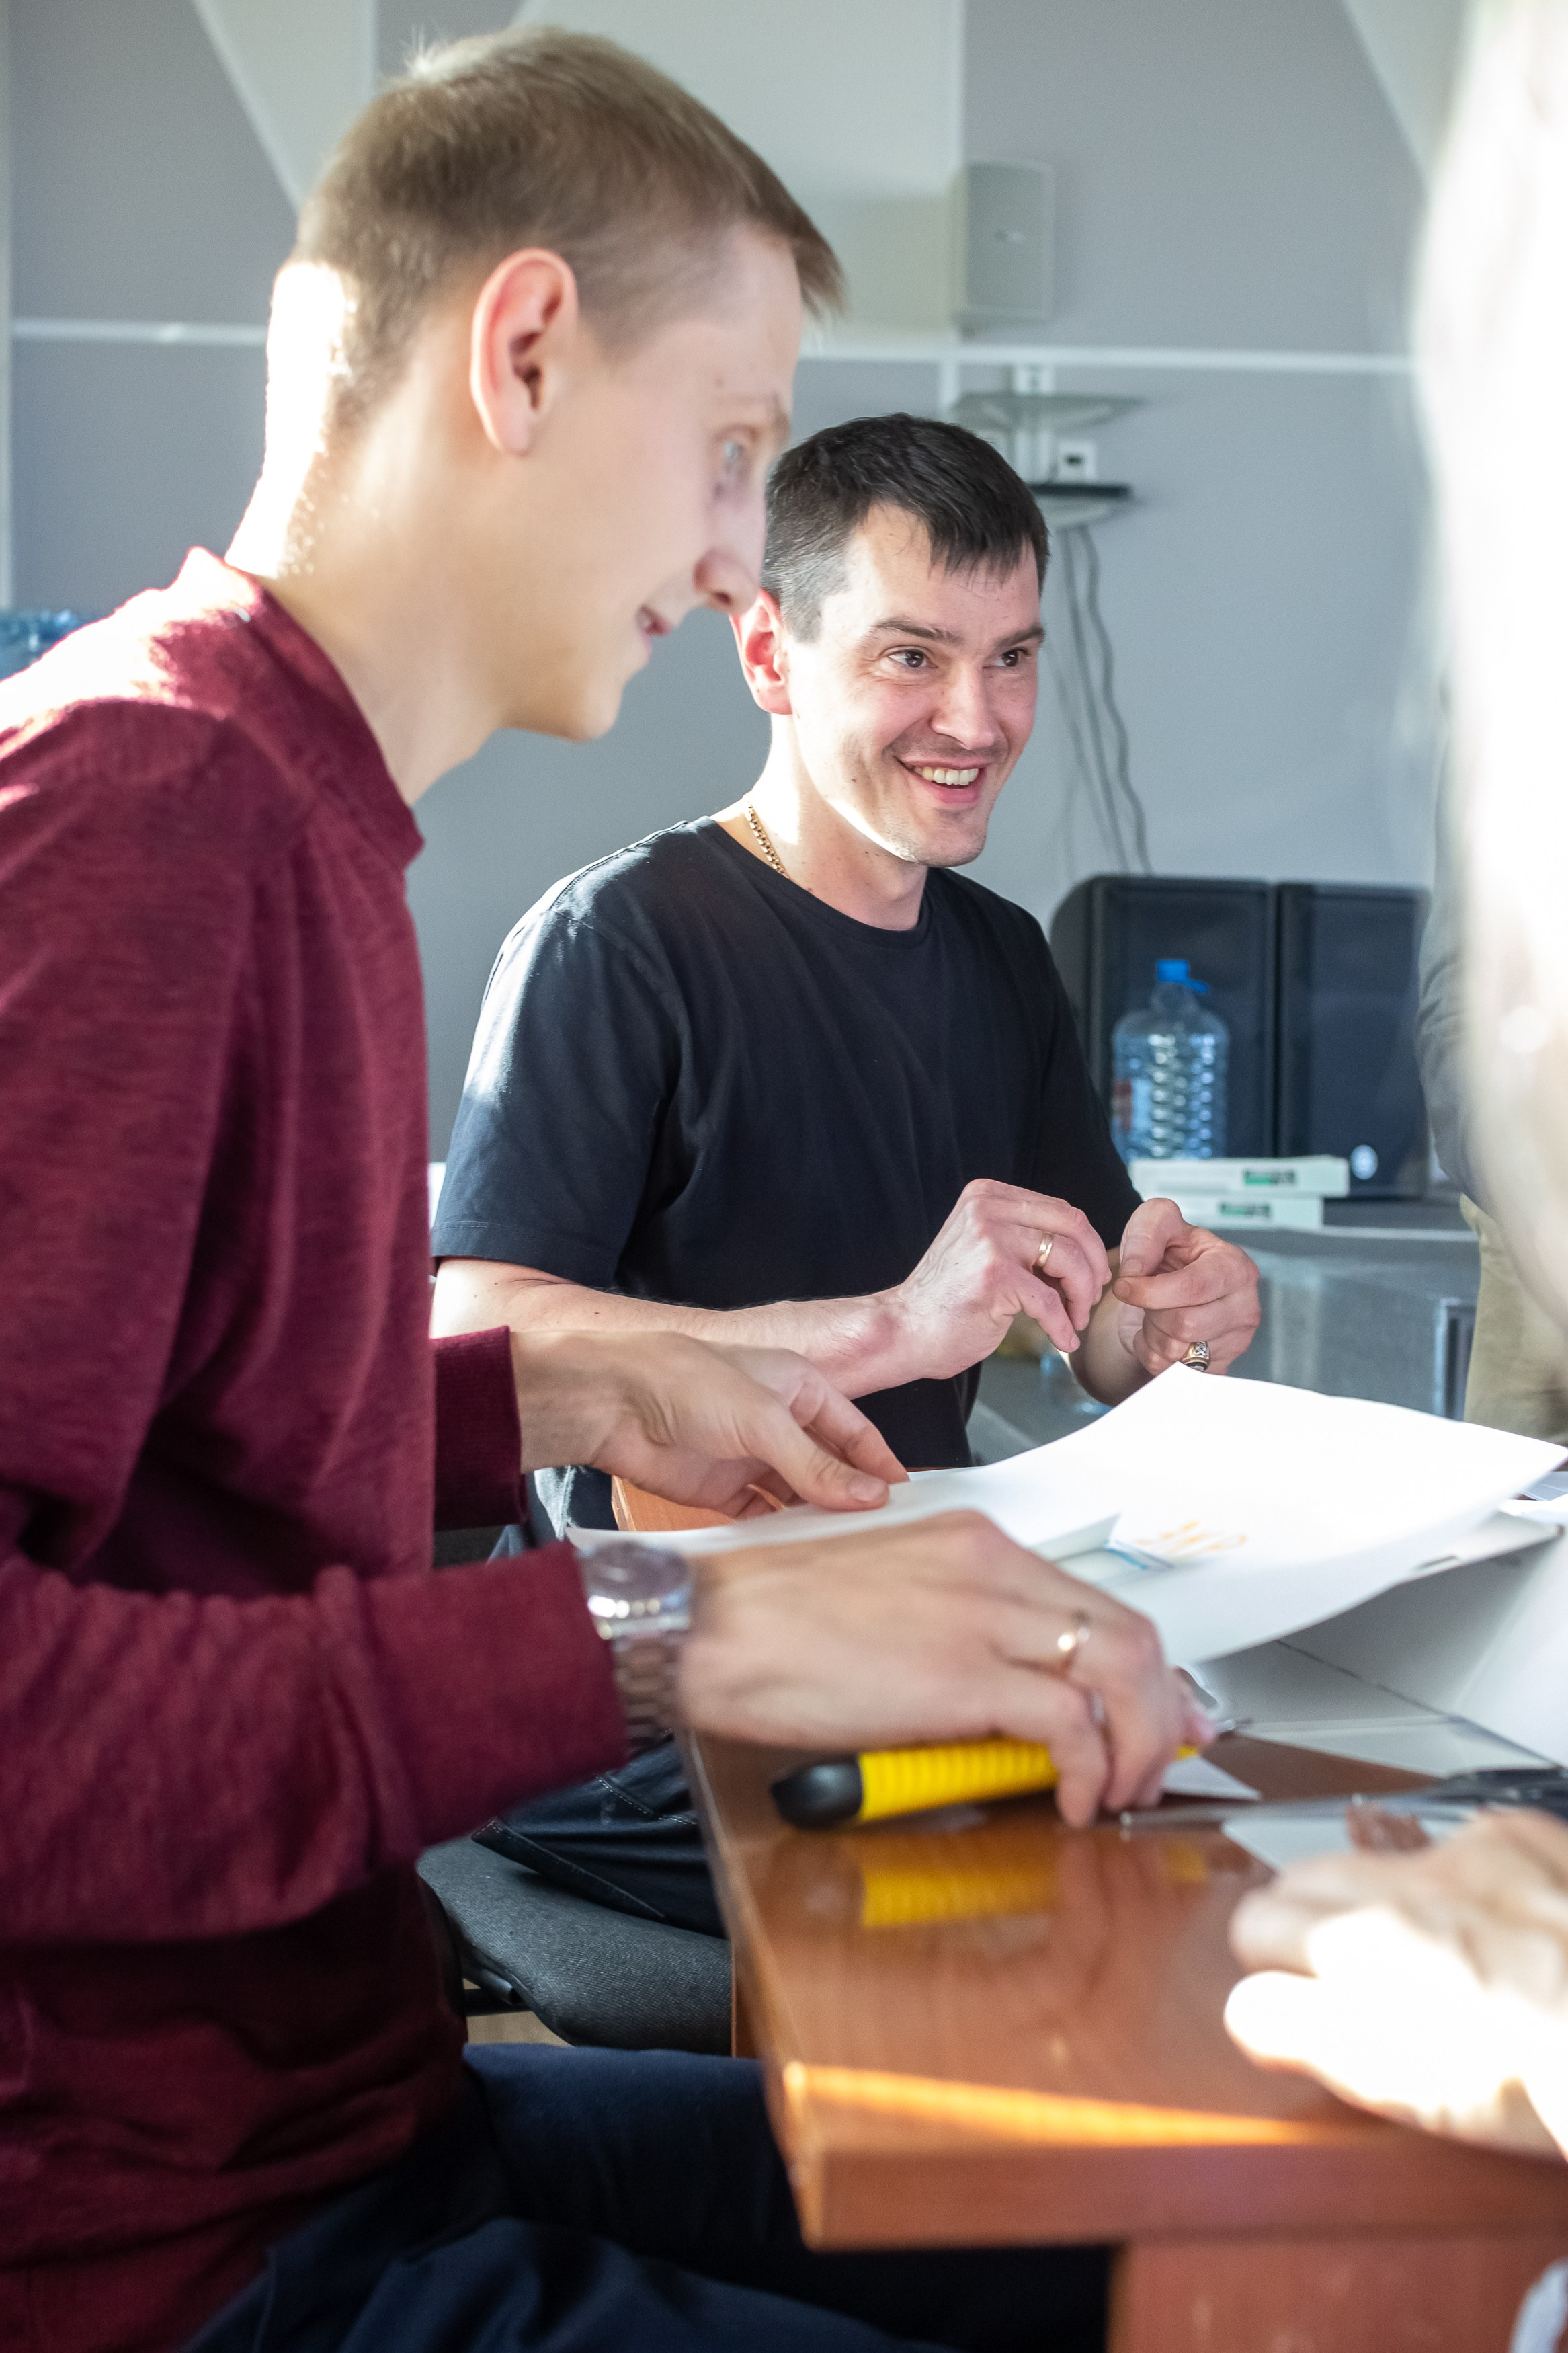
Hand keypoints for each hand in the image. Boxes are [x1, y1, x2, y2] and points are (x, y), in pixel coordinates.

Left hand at [511, 1331, 906, 1516]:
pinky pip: (762, 1514)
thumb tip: (869, 1495)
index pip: (854, 1430)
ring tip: (845, 1551)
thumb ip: (816, 1464)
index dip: (878, 1463)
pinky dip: (779, 1531)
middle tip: (881, 1534)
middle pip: (828, 1465)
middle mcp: (777, 1420)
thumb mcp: (764, 1421)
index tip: (904, 1498)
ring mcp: (749, 1455)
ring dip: (816, 1518)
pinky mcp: (721, 1487)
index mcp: (798, 1387)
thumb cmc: (686, 1382)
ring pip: (797, 1494)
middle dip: (850, 1496)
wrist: (613, 1403)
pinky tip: (796, 1551)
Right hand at [680, 1510, 1209, 1824]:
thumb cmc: (770, 1621)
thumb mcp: (884, 1598)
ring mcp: (981, 1615)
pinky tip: (1071, 1799)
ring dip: (1139, 1741)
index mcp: (970, 1542)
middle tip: (1156, 1760)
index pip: (1092, 1598)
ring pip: (1121, 1668)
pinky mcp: (962, 1675)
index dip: (1140, 1666)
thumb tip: (1000, 1692)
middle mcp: (990, 1565)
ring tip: (1120, 1790)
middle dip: (1160, 1707)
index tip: (1152, 1710)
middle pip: (1127, 1630)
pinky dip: (1089, 1768)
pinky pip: (1070, 1722)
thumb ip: (952, 1625)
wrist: (707, 1626)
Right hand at [881, 1178, 1112, 1375]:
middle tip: (1092, 1297)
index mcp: (987, 1195)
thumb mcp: (984, 1247)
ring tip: (1076, 1319)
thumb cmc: (948, 1299)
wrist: (904, 1330)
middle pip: (1073, 1226)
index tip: (1090, 1277)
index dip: (1086, 1246)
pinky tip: (1064, 1340)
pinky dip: (1063, 1326)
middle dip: (1094, 1266)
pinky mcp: (995, 1276)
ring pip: (1069, 1261)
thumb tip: (1084, 1248)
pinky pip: (1051, 1302)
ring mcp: (990, 1239)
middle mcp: (988, 1208)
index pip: (1060, 1210)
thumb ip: (1023, 1236)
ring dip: (1082, 1297)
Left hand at [1107, 1198, 1259, 1376]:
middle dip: (1153, 1312)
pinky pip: (1171, 1371)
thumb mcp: (1155, 1225)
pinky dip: (1153, 1353)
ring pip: (1176, 1352)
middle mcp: (1245, 1305)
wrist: (1173, 1284)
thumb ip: (1144, 1236)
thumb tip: (1134, 1273)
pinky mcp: (1220, 1366)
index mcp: (1235, 1266)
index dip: (1151, 1291)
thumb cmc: (1170, 1252)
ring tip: (1158, 1312)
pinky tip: (1161, 1332)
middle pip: (1184, 1325)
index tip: (1124, 1286)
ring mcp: (1236, 1340)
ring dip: (1152, 1333)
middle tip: (1149, 1298)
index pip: (1193, 1288)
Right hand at [1224, 1811, 1567, 2158]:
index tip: (1286, 1991)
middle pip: (1301, 1877)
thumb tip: (1251, 2011)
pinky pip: (1453, 1839)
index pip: (1256, 1927)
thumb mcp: (1408, 2087)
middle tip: (1343, 1974)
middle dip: (1308, 1921)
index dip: (1269, 1968)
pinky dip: (1458, 1875)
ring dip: (1375, 1892)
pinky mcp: (1518, 1834)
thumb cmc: (1548, 2077)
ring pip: (1371, 1852)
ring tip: (1417, 1948)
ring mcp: (1461, 1853)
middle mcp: (1401, 1886)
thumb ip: (1308, 2035)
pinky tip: (1489, 1921)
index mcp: (1362, 1950)